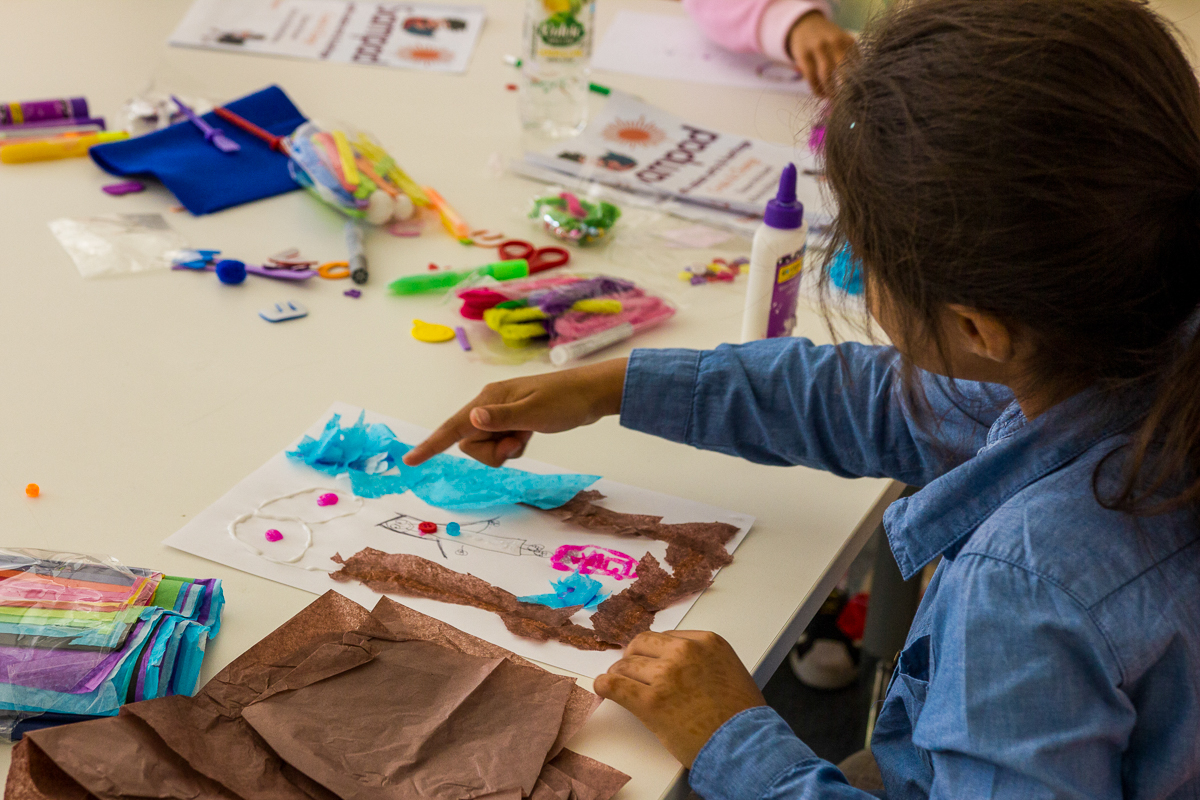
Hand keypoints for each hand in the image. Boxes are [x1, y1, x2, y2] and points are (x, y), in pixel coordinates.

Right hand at [402, 358, 627, 467]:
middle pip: (469, 443)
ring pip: (485, 446)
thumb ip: (502, 418)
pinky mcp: (512, 421)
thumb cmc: (565, 401)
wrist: (591, 395)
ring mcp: (501, 414)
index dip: (432, 445)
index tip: (410, 461)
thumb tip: (471, 420)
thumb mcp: (534, 412)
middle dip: (490, 451)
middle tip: (518, 441)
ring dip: (504, 450)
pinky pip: (500, 443)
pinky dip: (513, 447)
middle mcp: (489, 405)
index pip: (453, 426)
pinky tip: (529, 435)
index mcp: (489, 400)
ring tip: (526, 436)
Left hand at [594, 631, 765, 767]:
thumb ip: (701, 657)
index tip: (649, 661)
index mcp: (705, 641)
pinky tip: (602, 688)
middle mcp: (684, 652)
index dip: (654, 651)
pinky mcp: (650, 702)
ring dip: (620, 674)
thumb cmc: (740, 714)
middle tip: (630, 671)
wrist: (744, 745)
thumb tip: (672, 660)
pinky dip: (604, 685)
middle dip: (633, 657)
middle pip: (642, 644)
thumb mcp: (728, 668)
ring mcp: (665, 676)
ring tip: (619, 684)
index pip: (665, 636)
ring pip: (626, 665)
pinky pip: (614, 685)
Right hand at [788, 12, 855, 97]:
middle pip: (844, 70)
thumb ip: (850, 62)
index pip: (857, 67)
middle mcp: (835, 42)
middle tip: (847, 102)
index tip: (857, 96)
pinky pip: (811, 77)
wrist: (806, 25)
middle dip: (846, 89)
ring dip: (830, 91)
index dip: (858, 84)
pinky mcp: (803, 54)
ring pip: (826, 76)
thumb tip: (856, 90)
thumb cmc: (828, 42)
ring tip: (832, 99)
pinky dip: (816, 89)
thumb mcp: (843, 45)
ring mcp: (818, 48)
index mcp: (849, 42)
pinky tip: (821, 95)